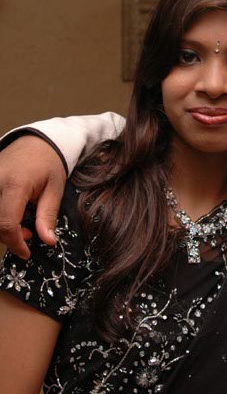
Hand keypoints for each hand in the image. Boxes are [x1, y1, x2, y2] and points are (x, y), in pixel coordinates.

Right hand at [0, 137, 65, 258]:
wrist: (36, 141)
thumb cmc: (48, 163)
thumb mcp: (54, 189)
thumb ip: (48, 216)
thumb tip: (48, 241)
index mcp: (16, 184)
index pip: (6, 223)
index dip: (15, 243)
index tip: (26, 252)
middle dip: (9, 237)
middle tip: (29, 234)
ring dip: (1, 227)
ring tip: (20, 224)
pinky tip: (9, 214)